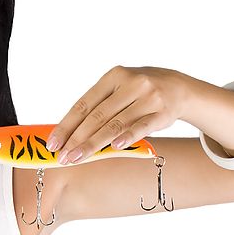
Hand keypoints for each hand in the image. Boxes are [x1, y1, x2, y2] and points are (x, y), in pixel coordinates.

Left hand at [47, 65, 187, 163]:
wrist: (180, 88)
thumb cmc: (139, 92)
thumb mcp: (119, 89)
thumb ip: (98, 106)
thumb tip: (68, 133)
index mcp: (113, 76)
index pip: (84, 104)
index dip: (67, 124)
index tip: (53, 143)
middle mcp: (131, 84)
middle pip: (98, 116)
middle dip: (77, 138)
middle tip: (63, 157)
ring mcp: (148, 97)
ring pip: (116, 124)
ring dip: (94, 144)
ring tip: (78, 158)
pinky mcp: (162, 112)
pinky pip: (142, 127)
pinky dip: (128, 137)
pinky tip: (114, 148)